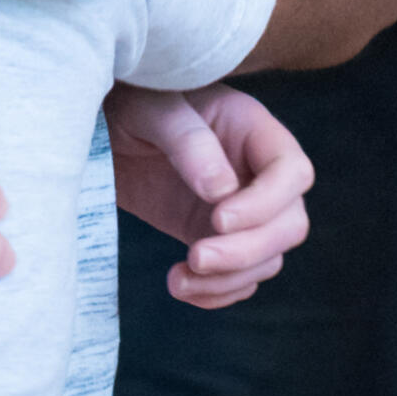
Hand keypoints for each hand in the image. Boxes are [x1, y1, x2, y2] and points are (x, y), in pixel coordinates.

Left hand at [105, 83, 311, 307]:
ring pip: (267, 258)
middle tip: (197, 257)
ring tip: (178, 280)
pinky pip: (239, 276)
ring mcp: (241, 208)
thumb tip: (222, 191)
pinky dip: (217, 292)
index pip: (292, 171)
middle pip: (289, 224)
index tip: (219, 218)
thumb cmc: (131, 103)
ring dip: (229, 278)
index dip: (267, 203)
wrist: (104, 130)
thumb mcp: (151, 109)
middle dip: (247, 251)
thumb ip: (187, 140)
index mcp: (251, 128)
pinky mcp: (216, 237)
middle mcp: (256, 171)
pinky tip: (182, 287)